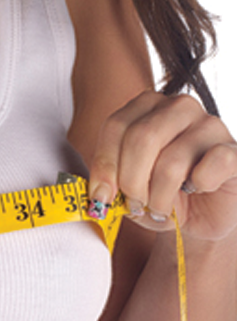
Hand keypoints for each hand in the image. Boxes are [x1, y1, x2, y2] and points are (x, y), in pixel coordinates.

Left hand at [88, 91, 236, 241]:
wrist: (201, 215)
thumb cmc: (160, 193)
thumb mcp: (125, 187)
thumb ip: (109, 182)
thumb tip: (97, 194)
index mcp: (146, 106)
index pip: (116, 126)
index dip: (105, 165)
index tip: (102, 196)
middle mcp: (179, 107)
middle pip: (141, 138)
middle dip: (131, 181)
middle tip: (135, 204)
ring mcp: (210, 125)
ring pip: (172, 159)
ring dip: (160, 195)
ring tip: (160, 207)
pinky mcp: (235, 150)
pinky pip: (214, 163)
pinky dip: (200, 184)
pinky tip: (197, 189)